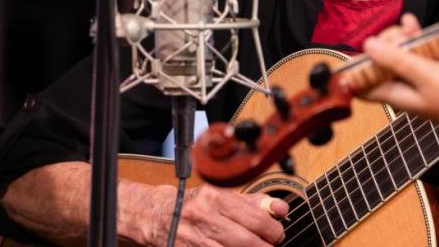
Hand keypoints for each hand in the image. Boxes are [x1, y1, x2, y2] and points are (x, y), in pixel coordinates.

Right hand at [136, 182, 288, 245]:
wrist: (157, 215)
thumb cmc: (196, 204)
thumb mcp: (224, 196)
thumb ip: (254, 202)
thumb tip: (281, 210)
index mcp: (216, 197)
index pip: (257, 219)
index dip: (274, 231)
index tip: (277, 234)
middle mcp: (202, 216)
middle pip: (246, 242)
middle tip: (269, 246)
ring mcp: (191, 238)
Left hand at [363, 15, 438, 133]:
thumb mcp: (425, 75)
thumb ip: (396, 60)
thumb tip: (367, 45)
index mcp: (394, 95)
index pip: (362, 85)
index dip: (360, 64)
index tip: (370, 45)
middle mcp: (403, 90)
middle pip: (381, 65)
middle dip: (386, 44)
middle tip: (401, 33)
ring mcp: (419, 83)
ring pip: (400, 57)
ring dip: (402, 39)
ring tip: (410, 24)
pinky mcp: (434, 76)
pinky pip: (418, 56)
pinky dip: (417, 41)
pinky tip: (417, 27)